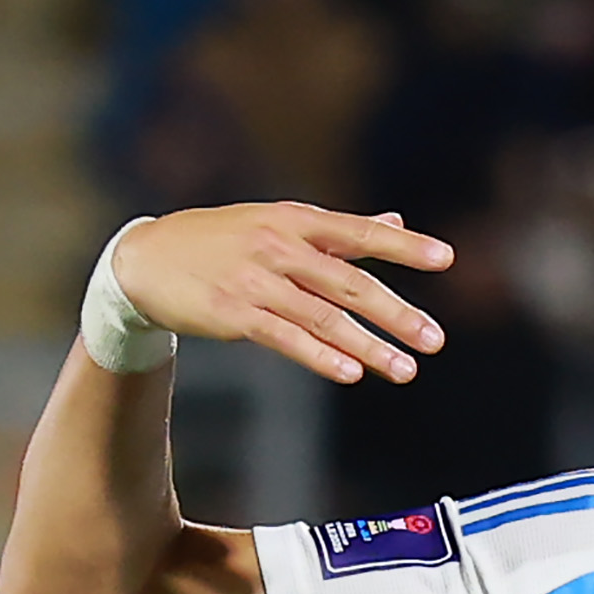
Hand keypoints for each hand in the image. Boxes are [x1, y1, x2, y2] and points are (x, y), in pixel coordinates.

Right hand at [112, 202, 454, 385]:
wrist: (146, 258)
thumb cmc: (222, 239)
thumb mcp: (278, 221)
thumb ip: (339, 229)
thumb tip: (394, 221)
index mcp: (295, 220)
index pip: (359, 232)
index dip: (404, 245)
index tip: (446, 258)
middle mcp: (279, 247)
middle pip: (350, 282)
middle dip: (396, 313)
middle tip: (435, 340)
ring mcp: (256, 281)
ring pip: (323, 317)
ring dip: (368, 346)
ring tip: (405, 370)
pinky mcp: (234, 314)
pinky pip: (285, 338)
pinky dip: (319, 356)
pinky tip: (350, 373)